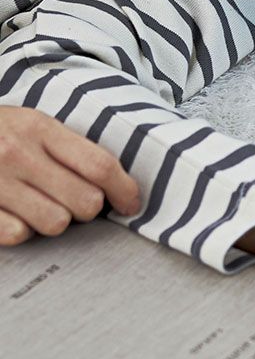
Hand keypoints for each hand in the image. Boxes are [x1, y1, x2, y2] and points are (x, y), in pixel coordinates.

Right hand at [0, 106, 141, 243]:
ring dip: (57, 220)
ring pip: (56, 223)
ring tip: (45, 206)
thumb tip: (114, 180)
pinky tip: (17, 215)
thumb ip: (68, 147)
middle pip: (85, 200)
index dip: (124, 189)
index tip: (132, 203)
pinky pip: (18, 235)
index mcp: (40, 128)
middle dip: (91, 208)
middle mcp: (18, 154)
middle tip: (80, 202)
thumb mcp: (32, 123)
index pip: (100, 164)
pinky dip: (23, 231)